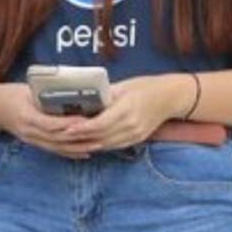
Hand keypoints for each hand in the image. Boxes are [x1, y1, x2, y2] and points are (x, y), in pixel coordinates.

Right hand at [0, 81, 99, 158]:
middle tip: (98, 135)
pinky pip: (53, 151)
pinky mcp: (34, 143)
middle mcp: (28, 131)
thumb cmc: (11, 94)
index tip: (84, 121)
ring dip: (77, 148)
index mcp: (25, 116)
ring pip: (56, 148)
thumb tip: (71, 88)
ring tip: (96, 145)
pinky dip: (70, 153)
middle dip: (78, 139)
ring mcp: (30, 140)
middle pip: (56, 139)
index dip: (67, 124)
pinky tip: (84, 153)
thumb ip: (45, 92)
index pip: (48, 123)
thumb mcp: (26, 89)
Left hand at [60, 75, 191, 150]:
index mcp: (127, 108)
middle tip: (61, 136)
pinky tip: (88, 142)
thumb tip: (82, 98)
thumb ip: (104, 94)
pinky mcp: (137, 140)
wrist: (170, 97)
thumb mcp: (123, 86)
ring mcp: (135, 134)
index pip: (100, 123)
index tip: (66, 127)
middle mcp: (131, 125)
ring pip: (106, 144)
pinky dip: (99, 145)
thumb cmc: (145, 86)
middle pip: (100, 136)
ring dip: (87, 144)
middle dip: (80, 138)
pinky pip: (114, 146)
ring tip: (70, 141)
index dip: (82, 128)